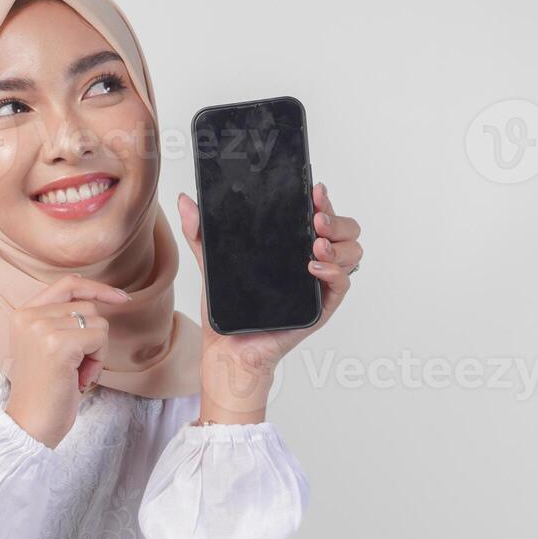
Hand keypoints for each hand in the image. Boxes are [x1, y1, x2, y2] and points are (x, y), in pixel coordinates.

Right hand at [3, 274, 132, 447]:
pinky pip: (99, 338)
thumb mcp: (46, 346)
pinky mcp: (59, 344)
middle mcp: (29, 316)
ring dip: (96, 352)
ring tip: (75, 373)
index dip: (96, 288)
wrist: (30, 424)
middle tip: (76, 367)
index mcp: (22, 314)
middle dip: (92, 337)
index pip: (67, 284)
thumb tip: (100, 300)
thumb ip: (61, 320)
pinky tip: (79, 379)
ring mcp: (42, 328)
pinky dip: (97, 361)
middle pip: (87, 307)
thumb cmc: (44, 390)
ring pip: (97, 323)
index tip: (121, 298)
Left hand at [177, 182, 362, 422]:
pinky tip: (314, 266)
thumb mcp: (212, 264)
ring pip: (352, 253)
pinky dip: (334, 271)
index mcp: (293, 246)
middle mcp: (312, 261)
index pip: (319, 214)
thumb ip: (201, 233)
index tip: (315, 189)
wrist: (228, 349)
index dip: (323, 200)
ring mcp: (319, 283)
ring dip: (339, 243)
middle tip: (316, 218)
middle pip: (346, 230)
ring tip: (315, 243)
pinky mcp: (321, 307)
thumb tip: (185, 202)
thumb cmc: (228, 309)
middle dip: (337, 218)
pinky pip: (342, 284)